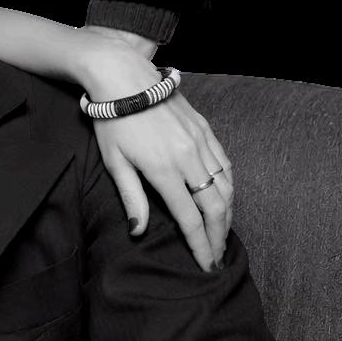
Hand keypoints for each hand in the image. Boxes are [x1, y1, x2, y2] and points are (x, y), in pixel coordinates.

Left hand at [72, 26, 232, 272]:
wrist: (123, 75)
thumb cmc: (112, 119)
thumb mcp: (114, 161)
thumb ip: (131, 198)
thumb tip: (139, 231)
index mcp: (164, 170)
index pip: (189, 219)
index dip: (200, 246)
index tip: (205, 265)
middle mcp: (189, 157)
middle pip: (215, 207)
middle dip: (219, 236)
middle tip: (217, 256)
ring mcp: (200, 141)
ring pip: (226, 186)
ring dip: (227, 214)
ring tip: (222, 233)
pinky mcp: (205, 128)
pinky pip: (226, 163)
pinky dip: (229, 186)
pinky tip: (225, 198)